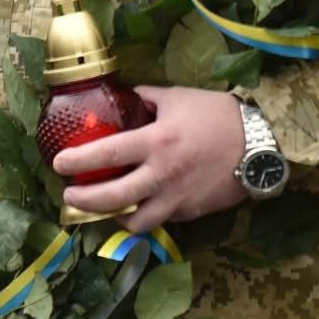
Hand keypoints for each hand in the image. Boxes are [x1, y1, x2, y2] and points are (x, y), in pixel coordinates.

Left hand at [53, 86, 246, 234]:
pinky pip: (163, 219)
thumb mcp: (179, 98)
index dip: (78, 161)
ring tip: (107, 210)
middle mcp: (162, 175)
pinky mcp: (191, 212)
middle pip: (113, 198)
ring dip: (116, 217)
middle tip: (70, 196)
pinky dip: (148, 215)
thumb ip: (148, 99)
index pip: (107, 154)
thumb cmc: (218, 115)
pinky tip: (143, 207)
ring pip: (136, 222)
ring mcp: (177, 198)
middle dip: (84, 201)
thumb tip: (126, 96)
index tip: (58, 165)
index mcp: (156, 142)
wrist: (260, 143)